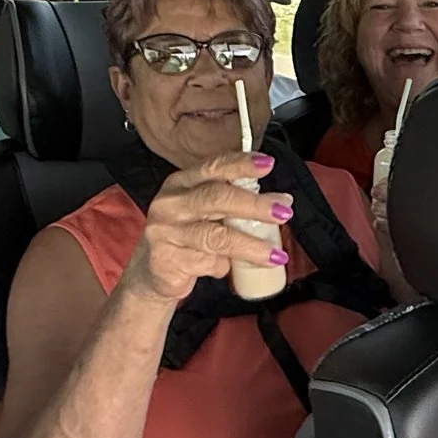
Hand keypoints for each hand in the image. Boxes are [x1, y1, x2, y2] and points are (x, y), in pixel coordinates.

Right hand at [120, 151, 290, 304]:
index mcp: (182, 182)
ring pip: (215, 236)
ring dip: (250, 246)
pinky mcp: (166, 260)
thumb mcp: (210, 215)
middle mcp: (171, 203)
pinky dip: (223, 266)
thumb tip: (283, 202)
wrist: (154, 273)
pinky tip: (227, 269)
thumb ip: (240, 205)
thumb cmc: (188, 236)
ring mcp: (165, 232)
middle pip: (216, 198)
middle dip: (254, 205)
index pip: (213, 167)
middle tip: (284, 213)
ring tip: (276, 255)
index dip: (241, 164)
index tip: (268, 164)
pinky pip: (206, 262)